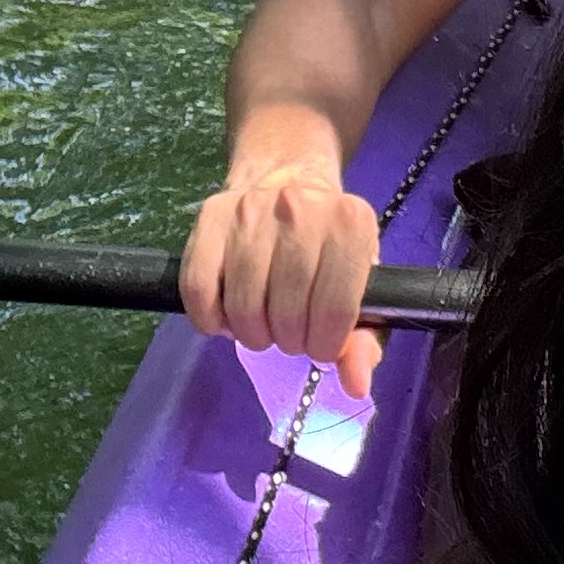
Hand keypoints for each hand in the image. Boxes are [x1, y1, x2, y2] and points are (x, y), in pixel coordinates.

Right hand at [182, 161, 387, 400]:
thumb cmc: (329, 245)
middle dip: (288, 340)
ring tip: (261, 324)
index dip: (325, 345)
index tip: (320, 344)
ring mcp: (250, 209)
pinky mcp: (210, 216)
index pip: (334, 312)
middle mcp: (301, 209)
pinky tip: (226, 316)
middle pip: (286, 314)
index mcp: (351, 224)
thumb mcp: (361, 287)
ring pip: (242, 306)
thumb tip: (356, 385)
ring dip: (251, 333)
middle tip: (290, 332)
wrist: (287, 178)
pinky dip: (210, 319)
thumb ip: (364, 340)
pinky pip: (199, 289)